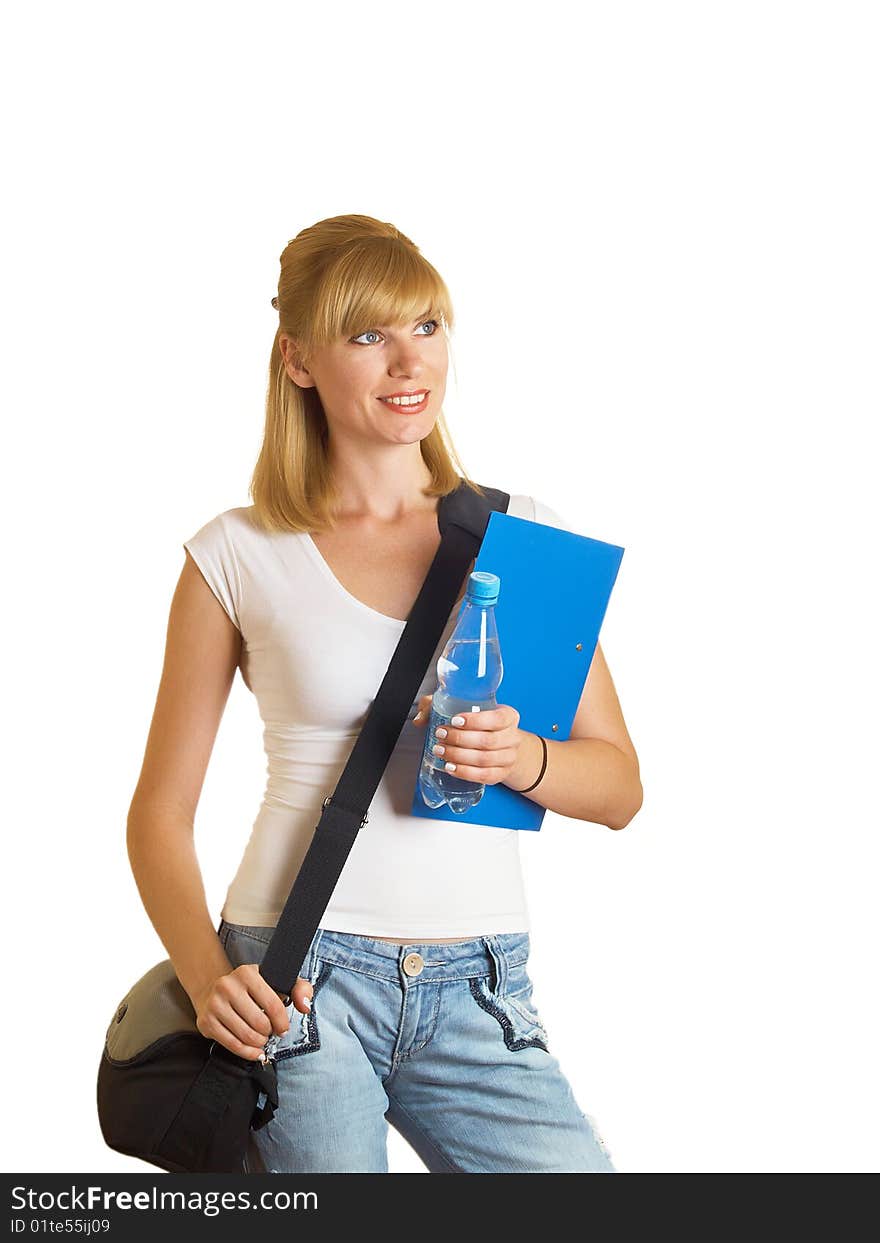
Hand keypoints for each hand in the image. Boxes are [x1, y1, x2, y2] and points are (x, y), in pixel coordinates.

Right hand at [193, 966, 313, 1060]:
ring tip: (262, 1039)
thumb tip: (304, 1007)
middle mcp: (227, 986)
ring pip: (246, 1036)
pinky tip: (254, 1051)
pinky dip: (247, 1053)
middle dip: (269, 1033)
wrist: (212, 989)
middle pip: (259, 1023)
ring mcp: (214, 1004)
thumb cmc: (250, 988)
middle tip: (270, 1033)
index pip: (273, 1004)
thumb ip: (299, 989)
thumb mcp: (276, 980)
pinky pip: (232, 1045)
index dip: (282, 1022)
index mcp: (247, 973)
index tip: (283, 1028)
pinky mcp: (206, 1022)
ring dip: (259, 1043)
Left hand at [412, 694, 524, 786]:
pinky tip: (450, 767)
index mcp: (509, 716)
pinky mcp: (501, 774)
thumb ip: (440, 705)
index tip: (454, 720)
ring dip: (458, 756)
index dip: (475, 721)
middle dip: (459, 739)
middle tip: (440, 735)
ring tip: (440, 751)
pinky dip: (465, 772)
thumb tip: (420, 718)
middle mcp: (513, 737)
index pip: (497, 719)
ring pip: (484, 760)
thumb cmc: (482, 724)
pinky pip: (484, 776)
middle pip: (487, 741)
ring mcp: (509, 758)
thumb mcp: (467, 708)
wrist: (502, 745)